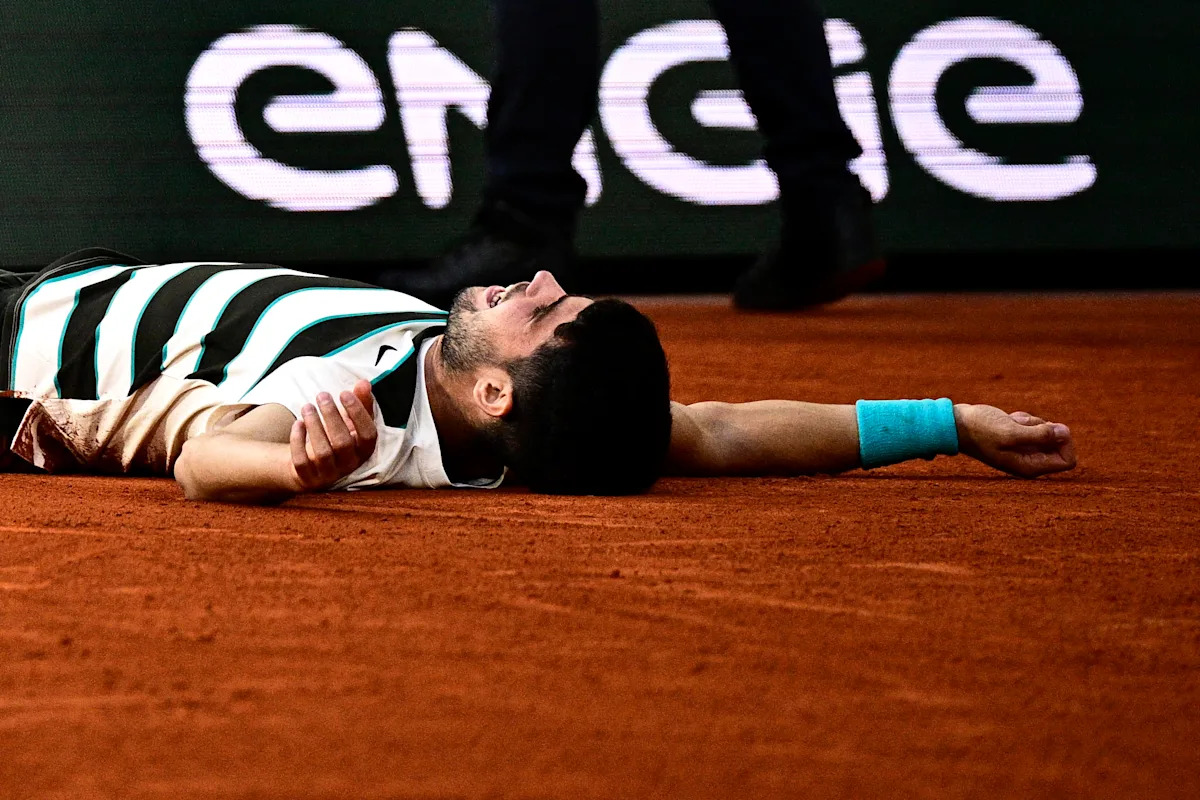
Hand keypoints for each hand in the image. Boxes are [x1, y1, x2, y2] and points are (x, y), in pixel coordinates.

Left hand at [289, 380, 377, 490]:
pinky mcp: (308, 477)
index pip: (368, 434)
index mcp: (364, 450)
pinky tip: (298, 423)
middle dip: (331, 416)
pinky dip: (298, 441)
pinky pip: (301, 461)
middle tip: (322, 395)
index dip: (358, 413)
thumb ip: (360, 402)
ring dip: (314, 425)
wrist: (314, 463)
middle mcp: (349, 464)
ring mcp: (328, 473)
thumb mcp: (351, 421)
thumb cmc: (337, 437)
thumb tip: (364, 383)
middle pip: (343, 442)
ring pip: (322, 452)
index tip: (345, 393)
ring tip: (307, 406)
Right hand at [954, 404, 1075, 477]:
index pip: (1067, 460)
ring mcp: (1023, 451)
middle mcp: (1029, 462)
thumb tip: (1066, 433)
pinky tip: (1007, 420)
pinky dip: (1024, 419)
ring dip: (1032, 421)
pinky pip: (1034, 426)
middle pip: (1058, 445)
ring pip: (1046, 432)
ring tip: (1010, 422)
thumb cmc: (980, 430)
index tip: (1050, 429)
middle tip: (1023, 425)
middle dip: (1045, 429)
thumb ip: (1040, 434)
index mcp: (1030, 467)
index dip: (1065, 442)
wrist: (956, 425)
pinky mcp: (1017, 439)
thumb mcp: (1011, 432)